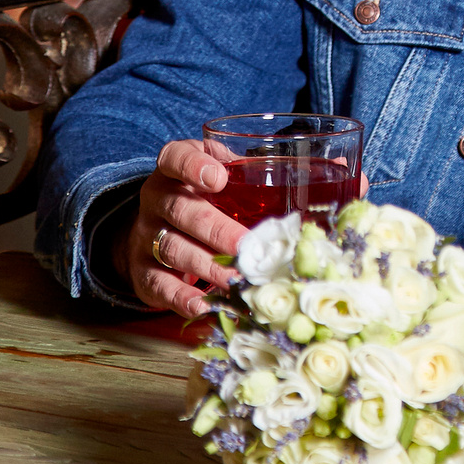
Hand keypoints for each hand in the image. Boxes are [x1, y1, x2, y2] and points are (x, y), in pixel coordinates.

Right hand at [117, 139, 246, 317]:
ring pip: (173, 250)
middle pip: (181, 211)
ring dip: (207, 267)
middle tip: (244, 245)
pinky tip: (204, 305)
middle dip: (215, 230)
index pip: (175, 159)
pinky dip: (182, 298)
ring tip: (236, 280)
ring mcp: (146, 237)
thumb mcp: (217, 172)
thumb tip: (320, 170)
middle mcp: (156, 200)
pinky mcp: (143, 271)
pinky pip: (160, 285)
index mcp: (173, 170)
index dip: (193, 167)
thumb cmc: (199, 197)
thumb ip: (247, 170)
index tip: (218, 178)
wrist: (154, 228)